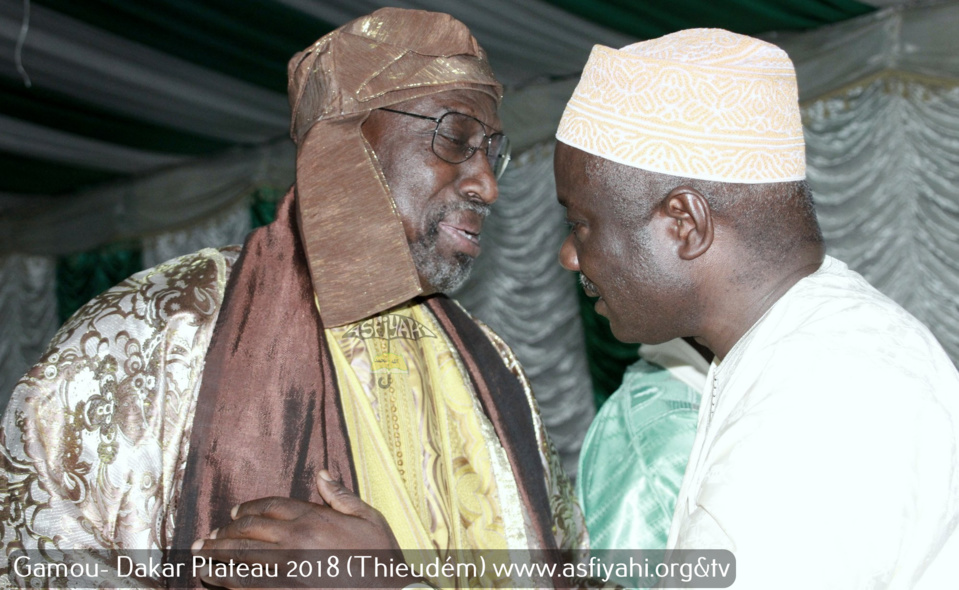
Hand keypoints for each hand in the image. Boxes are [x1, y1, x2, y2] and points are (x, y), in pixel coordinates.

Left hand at [192, 470, 410, 588]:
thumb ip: (342, 497)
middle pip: (248, 529)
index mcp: (315, 518)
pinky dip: (224, 579)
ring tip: (199, 554)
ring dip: (216, 554)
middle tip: (207, 537)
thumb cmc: (380, 559)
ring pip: (240, 556)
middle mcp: (295, 540)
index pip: (271, 506)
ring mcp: (286, 569)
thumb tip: (322, 474)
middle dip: (224, 532)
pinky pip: (244, 584)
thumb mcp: (370, 519)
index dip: (249, 508)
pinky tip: (210, 577)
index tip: (234, 513)